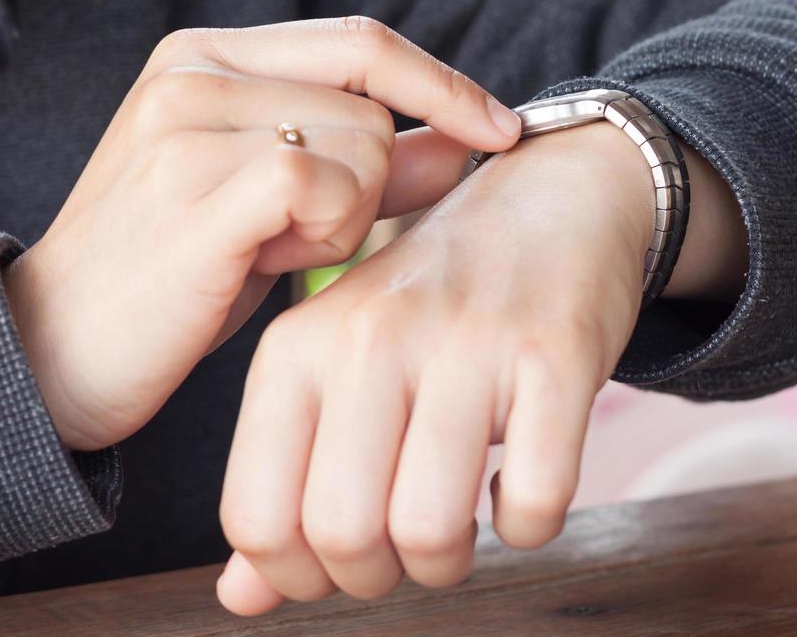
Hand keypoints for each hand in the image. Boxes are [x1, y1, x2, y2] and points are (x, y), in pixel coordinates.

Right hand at [3, 17, 521, 450]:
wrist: (55, 349)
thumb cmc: (173, 276)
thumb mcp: (273, 206)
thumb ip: (365, 164)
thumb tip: (463, 142)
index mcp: (205, 54)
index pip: (360, 40)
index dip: (441, 84)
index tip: (501, 128)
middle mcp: (191, 70)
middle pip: (371, 105)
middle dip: (369, 184)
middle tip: (292, 236)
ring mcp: (185, 123)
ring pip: (360, 146)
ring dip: (343, 217)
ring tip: (268, 251)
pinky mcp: (191, 186)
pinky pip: (323, 184)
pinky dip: (325, 231)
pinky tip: (270, 262)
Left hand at [215, 121, 657, 613]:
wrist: (545, 199)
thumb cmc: (428, 306)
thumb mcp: (335, 371)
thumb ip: (283, 481)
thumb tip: (242, 598)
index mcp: (296, 348)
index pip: (256, 518)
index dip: (296, 575)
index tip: (338, 558)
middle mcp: (368, 338)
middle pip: (343, 534)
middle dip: (377, 577)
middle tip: (404, 546)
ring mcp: (464, 343)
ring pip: (430, 530)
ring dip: (448, 562)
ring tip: (459, 524)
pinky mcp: (554, 354)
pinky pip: (535, 503)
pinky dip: (527, 525)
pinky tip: (516, 484)